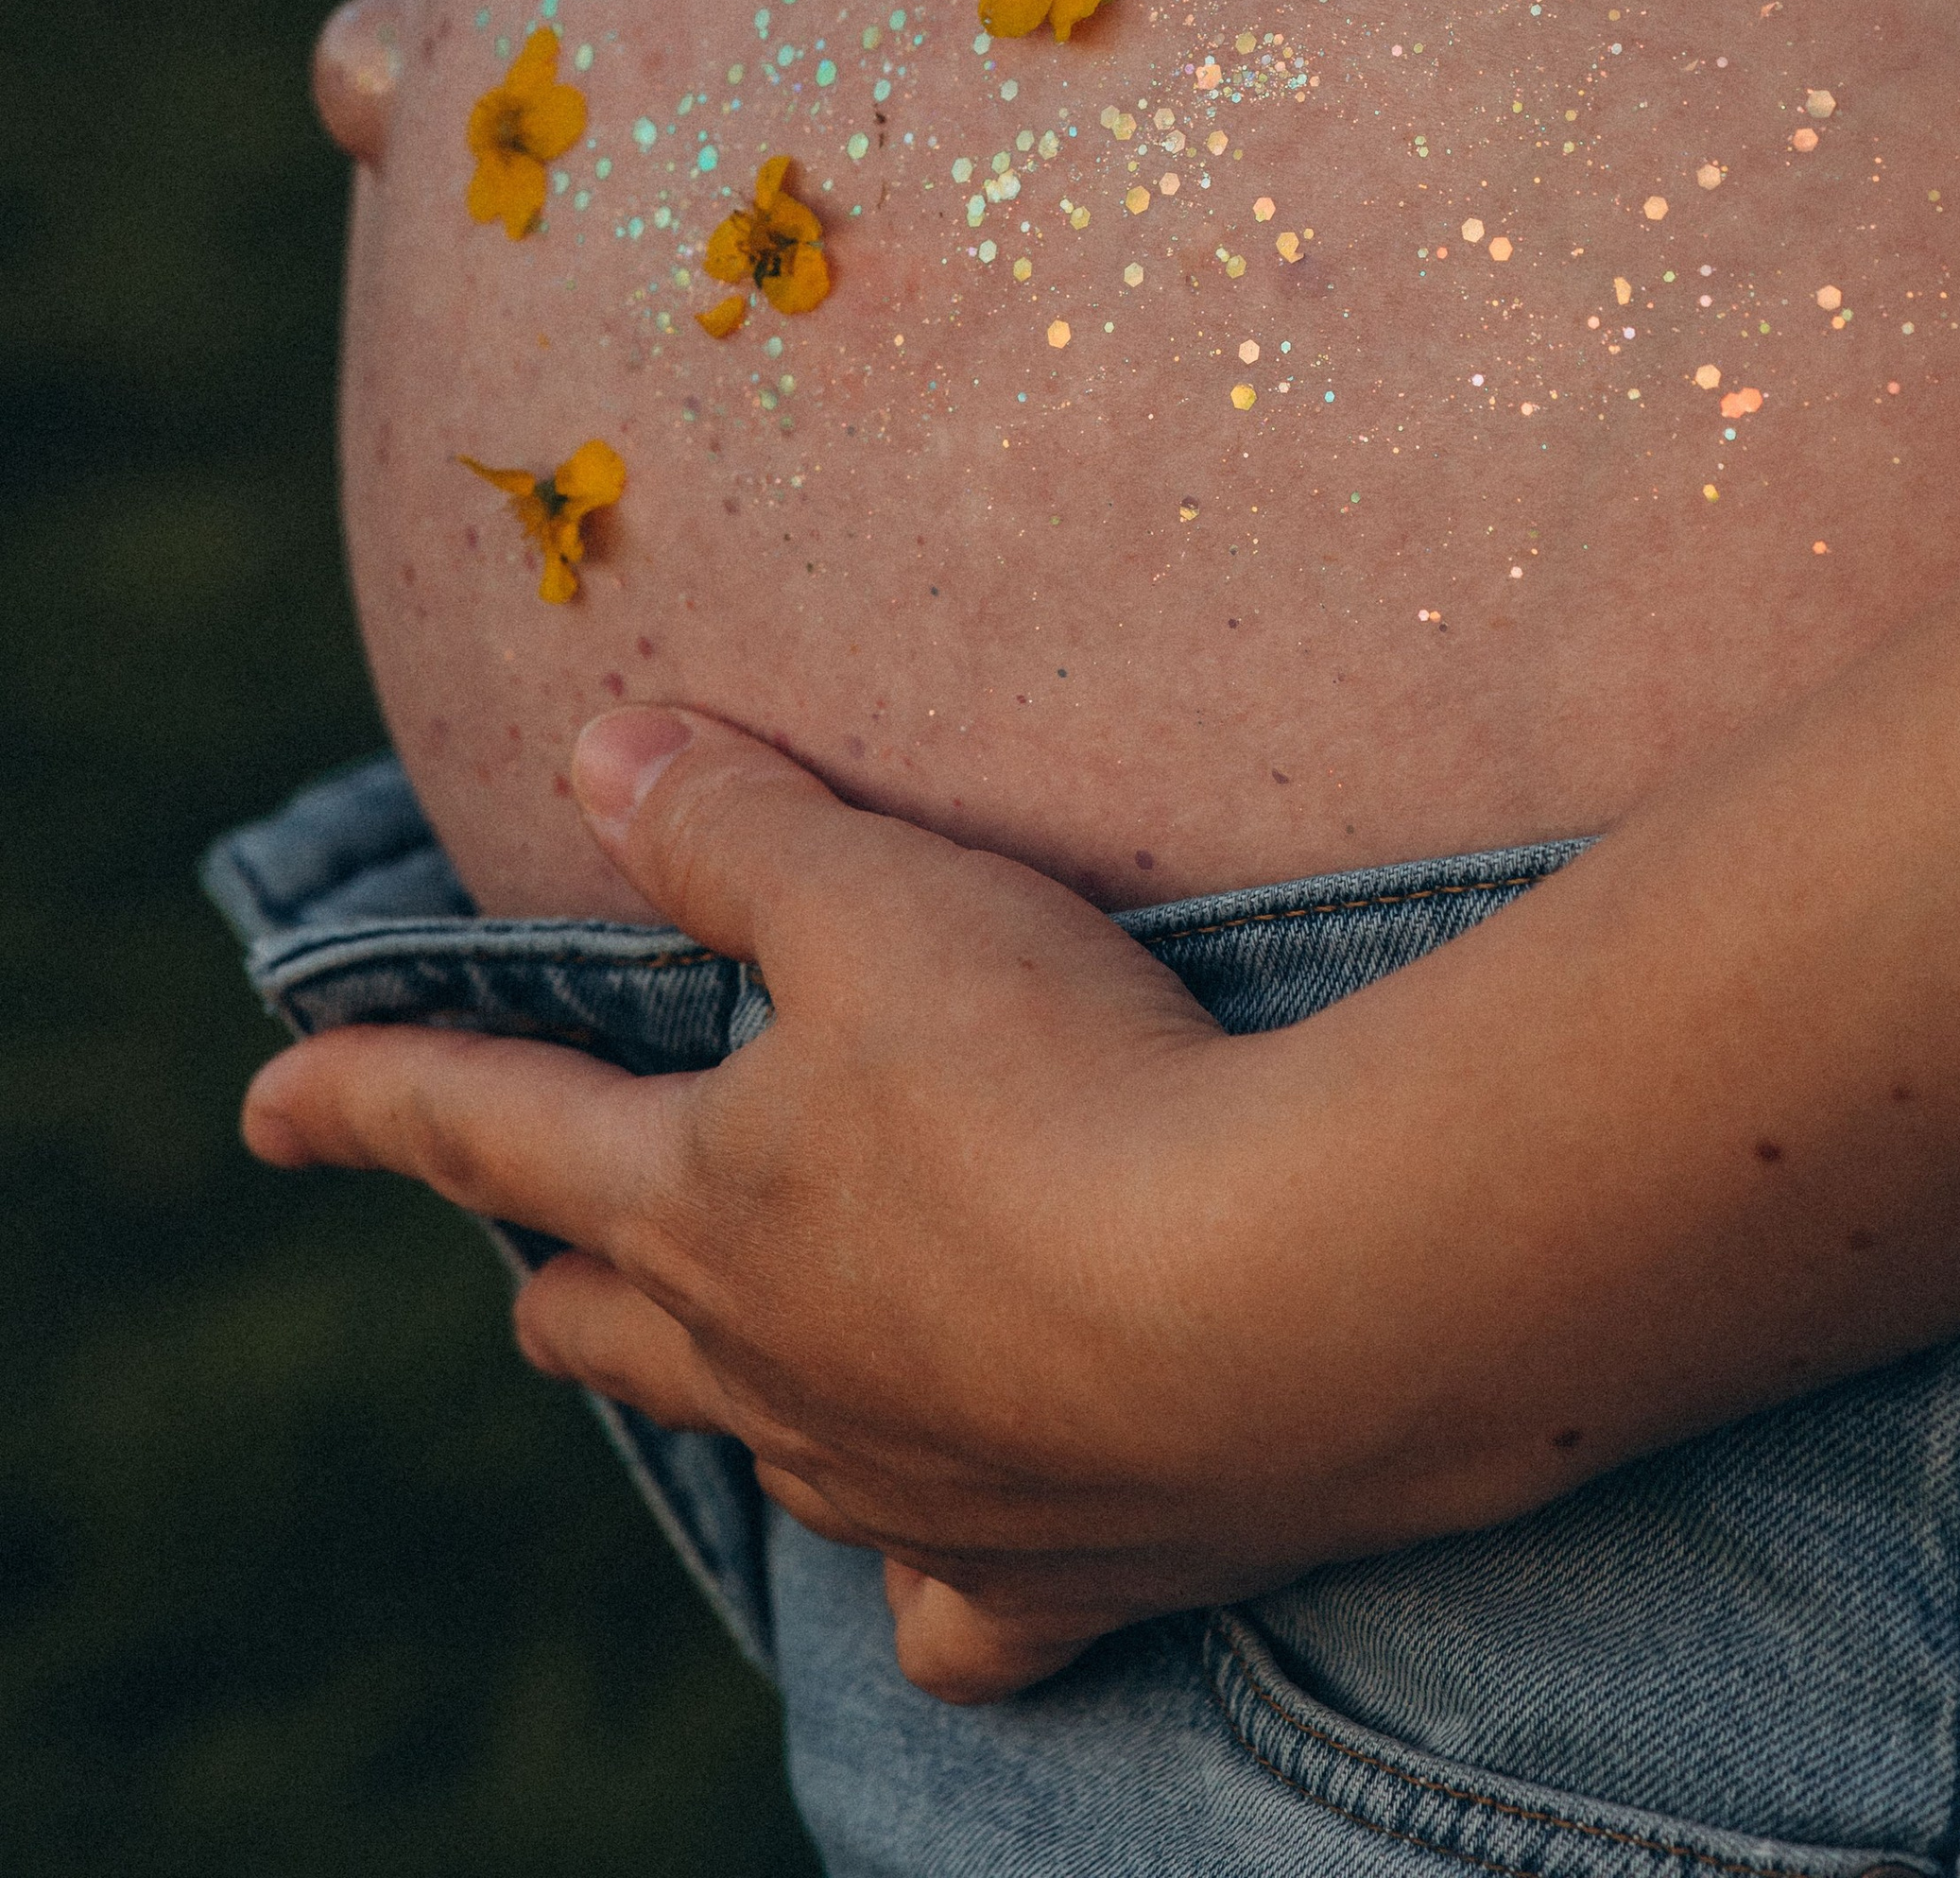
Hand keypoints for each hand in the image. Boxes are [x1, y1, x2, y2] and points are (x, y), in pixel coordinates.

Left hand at [240, 710, 1387, 1702]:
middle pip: (600, 1324)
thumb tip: (598, 752)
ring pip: (758, 1450)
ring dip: (728, 1387)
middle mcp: (770, 1365)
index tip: (264, 1102)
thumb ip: (734, 826)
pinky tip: (941, 1551)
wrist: (1286, 1304)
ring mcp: (899, 1487)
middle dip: (559, 1270)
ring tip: (747, 1348)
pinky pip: (950, 1618)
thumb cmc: (1059, 1076)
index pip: (487, 1128)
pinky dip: (929, 1579)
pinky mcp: (1047, 1574)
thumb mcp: (882, 899)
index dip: (367, 1097)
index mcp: (701, 1200)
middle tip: (544, 1244)